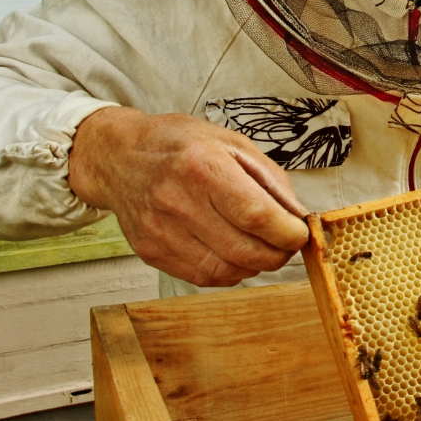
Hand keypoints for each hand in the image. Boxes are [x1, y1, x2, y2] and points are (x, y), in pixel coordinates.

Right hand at [69, 107, 308, 286]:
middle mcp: (177, 201)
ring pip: (225, 270)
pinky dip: (229, 271)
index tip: (301, 234)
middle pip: (243, 250)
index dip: (287, 233)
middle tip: (287, 244)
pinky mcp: (151, 252)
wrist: (120, 157)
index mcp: (202, 166)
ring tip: (261, 247)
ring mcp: (160, 231)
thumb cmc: (179, 144)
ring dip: (255, 266)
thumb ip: (270, 180)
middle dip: (278, 254)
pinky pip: (203, 277)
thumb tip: (297, 216)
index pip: (256, 215)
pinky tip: (234, 253)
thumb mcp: (232, 143)